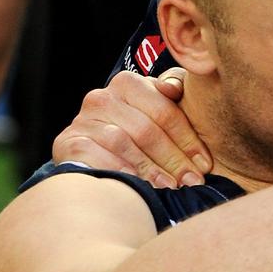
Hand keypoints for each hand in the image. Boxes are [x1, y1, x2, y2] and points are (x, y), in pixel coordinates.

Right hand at [51, 68, 212, 187]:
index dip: (188, 140)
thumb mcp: (159, 107)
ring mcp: (82, 120)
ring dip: (151, 169)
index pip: (165, 111)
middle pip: (146, 130)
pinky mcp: (68, 143)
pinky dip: (121, 172)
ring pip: (124, 143)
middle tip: (192, 181)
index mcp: (128, 84)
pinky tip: (138, 187)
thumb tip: (173, 88)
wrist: (95, 151)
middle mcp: (102, 98)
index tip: (205, 164)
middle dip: (174, 159)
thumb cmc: (139, 129)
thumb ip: (174, 89)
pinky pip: (97, 157)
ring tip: (170, 187)